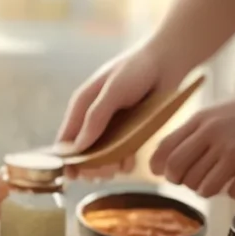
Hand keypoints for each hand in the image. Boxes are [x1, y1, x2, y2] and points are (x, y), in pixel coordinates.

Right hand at [57, 44, 183, 179]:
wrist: (170, 60)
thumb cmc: (137, 69)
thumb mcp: (113, 91)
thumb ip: (95, 118)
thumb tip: (78, 148)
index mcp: (81, 107)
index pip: (65, 140)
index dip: (65, 159)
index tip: (72, 175)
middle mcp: (92, 119)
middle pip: (81, 153)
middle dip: (89, 166)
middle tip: (102, 172)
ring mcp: (111, 126)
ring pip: (100, 157)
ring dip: (106, 166)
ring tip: (117, 168)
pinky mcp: (129, 131)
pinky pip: (121, 153)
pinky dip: (123, 162)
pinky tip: (129, 164)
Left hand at [150, 87, 234, 198]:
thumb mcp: (219, 110)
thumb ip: (193, 131)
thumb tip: (163, 159)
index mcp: (203, 120)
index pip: (165, 149)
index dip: (159, 166)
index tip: (162, 173)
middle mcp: (215, 136)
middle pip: (178, 171)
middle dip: (179, 180)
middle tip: (188, 180)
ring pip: (201, 188)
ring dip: (207, 188)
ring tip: (218, 178)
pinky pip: (230, 193)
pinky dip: (234, 190)